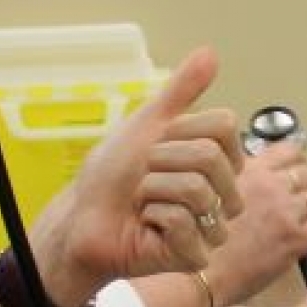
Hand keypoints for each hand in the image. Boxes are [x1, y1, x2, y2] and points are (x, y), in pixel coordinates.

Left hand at [35, 49, 243, 302]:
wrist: (83, 216)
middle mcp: (223, 194)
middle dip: (161, 160)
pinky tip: (144, 226)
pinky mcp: (195, 254)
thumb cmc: (112, 176)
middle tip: (144, 178)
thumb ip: (182, 90)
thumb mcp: (148, 124)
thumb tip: (210, 52)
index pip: (224, 127)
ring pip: (196, 189)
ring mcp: (212, 227)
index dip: (179, 131)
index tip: (156, 147)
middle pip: (210, 156)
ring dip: (152, 189)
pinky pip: (181, 220)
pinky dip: (151, 216)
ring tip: (142, 203)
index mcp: (219, 163)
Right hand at [203, 141, 306, 306]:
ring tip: (293, 220)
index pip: (289, 150)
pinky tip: (300, 237)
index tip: (289, 168)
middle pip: (306, 172)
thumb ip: (235, 176)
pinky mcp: (295, 239)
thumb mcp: (211, 188)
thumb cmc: (198, 238)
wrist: (199, 272)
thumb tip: (252, 169)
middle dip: (300, 184)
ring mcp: (285, 212)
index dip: (291, 160)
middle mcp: (270, 186)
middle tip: (291, 198)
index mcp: (250, 169)